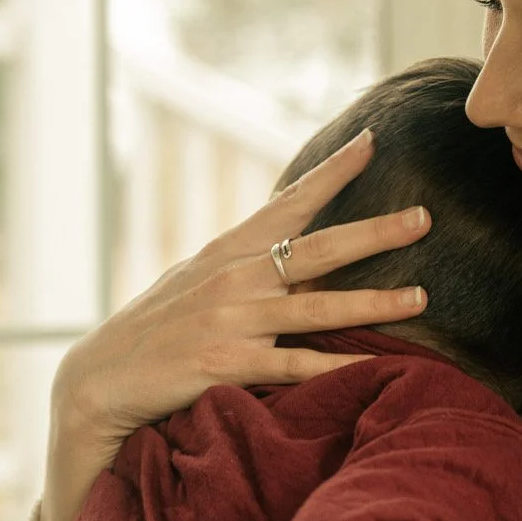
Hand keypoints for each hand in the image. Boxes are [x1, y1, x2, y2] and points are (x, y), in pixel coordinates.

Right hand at [41, 127, 431, 520]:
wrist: (97, 380)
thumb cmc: (153, 331)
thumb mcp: (195, 280)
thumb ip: (242, 262)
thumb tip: (288, 244)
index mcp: (228, 251)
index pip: (290, 202)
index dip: (332, 172)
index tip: (371, 140)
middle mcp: (234, 278)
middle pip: (319, 248)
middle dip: (375, 232)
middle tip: (424, 217)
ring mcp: (231, 321)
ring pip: (317, 307)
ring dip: (373, 302)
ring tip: (421, 297)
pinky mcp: (226, 365)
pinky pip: (293, 366)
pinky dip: (334, 366)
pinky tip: (372, 365)